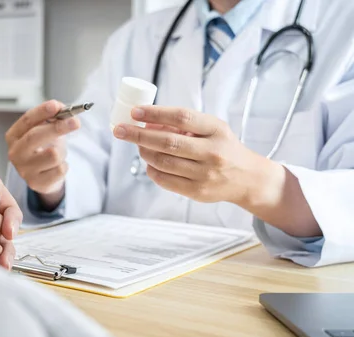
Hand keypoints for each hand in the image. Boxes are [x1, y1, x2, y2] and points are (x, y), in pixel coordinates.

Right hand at [6, 100, 80, 209]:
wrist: (45, 175)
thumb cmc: (44, 148)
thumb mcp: (46, 129)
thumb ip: (53, 117)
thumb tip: (64, 110)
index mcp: (13, 136)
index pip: (27, 120)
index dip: (42, 111)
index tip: (56, 105)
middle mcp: (15, 153)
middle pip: (36, 137)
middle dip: (57, 128)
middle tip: (75, 122)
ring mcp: (24, 170)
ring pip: (52, 155)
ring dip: (62, 151)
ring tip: (59, 153)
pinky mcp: (36, 183)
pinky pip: (60, 169)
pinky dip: (64, 165)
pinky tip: (57, 166)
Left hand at [112, 105, 280, 206]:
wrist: (248, 178)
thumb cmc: (224, 148)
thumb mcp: (212, 129)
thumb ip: (184, 124)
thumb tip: (148, 121)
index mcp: (216, 130)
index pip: (181, 117)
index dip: (155, 113)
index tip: (135, 112)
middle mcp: (212, 152)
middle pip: (167, 142)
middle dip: (138, 135)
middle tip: (120, 130)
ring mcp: (204, 174)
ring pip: (163, 162)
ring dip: (144, 152)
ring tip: (138, 145)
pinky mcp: (197, 192)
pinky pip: (165, 180)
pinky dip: (152, 170)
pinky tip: (149, 163)